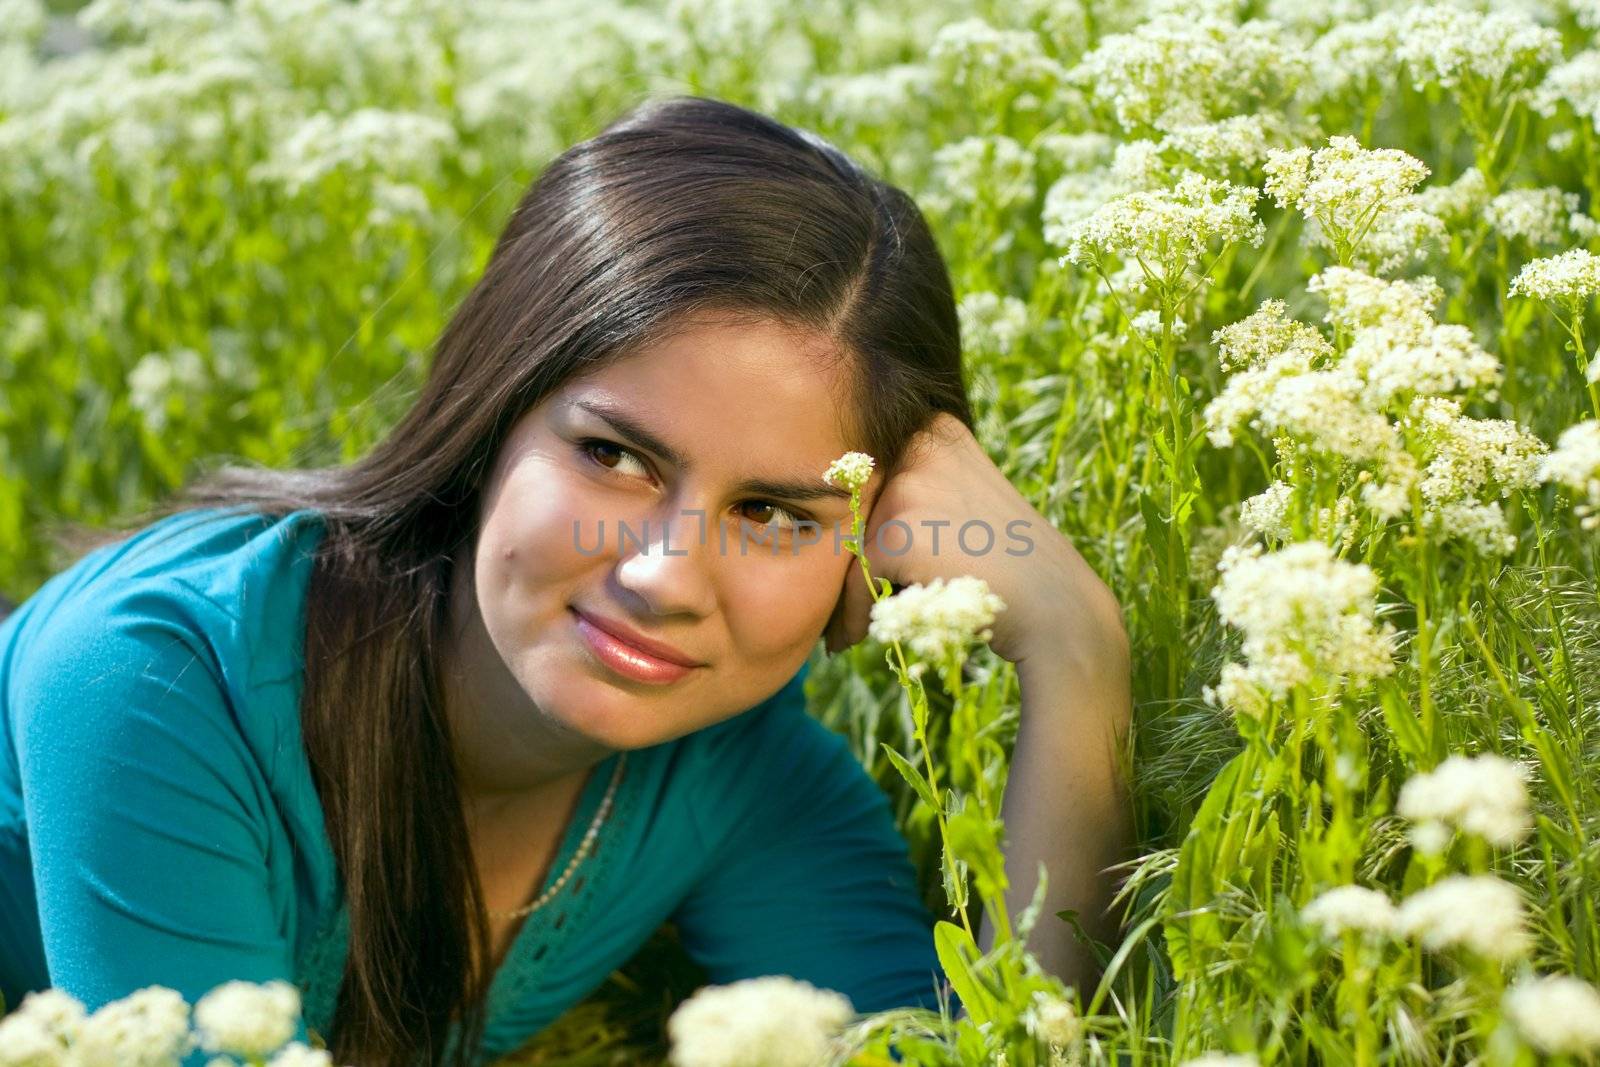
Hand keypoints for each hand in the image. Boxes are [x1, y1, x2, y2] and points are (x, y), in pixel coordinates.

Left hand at [822, 413, 1124, 673]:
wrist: (1056, 609)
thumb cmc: (1008, 563)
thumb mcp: (965, 495)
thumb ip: (917, 483)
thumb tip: (840, 496)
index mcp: (937, 428)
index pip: (868, 475)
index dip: (856, 522)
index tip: (848, 558)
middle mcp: (921, 444)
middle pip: (852, 507)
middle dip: (843, 555)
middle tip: (844, 598)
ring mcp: (909, 485)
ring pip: (847, 543)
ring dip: (847, 587)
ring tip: (850, 622)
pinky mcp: (897, 531)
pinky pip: (854, 580)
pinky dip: (851, 615)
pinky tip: (852, 638)